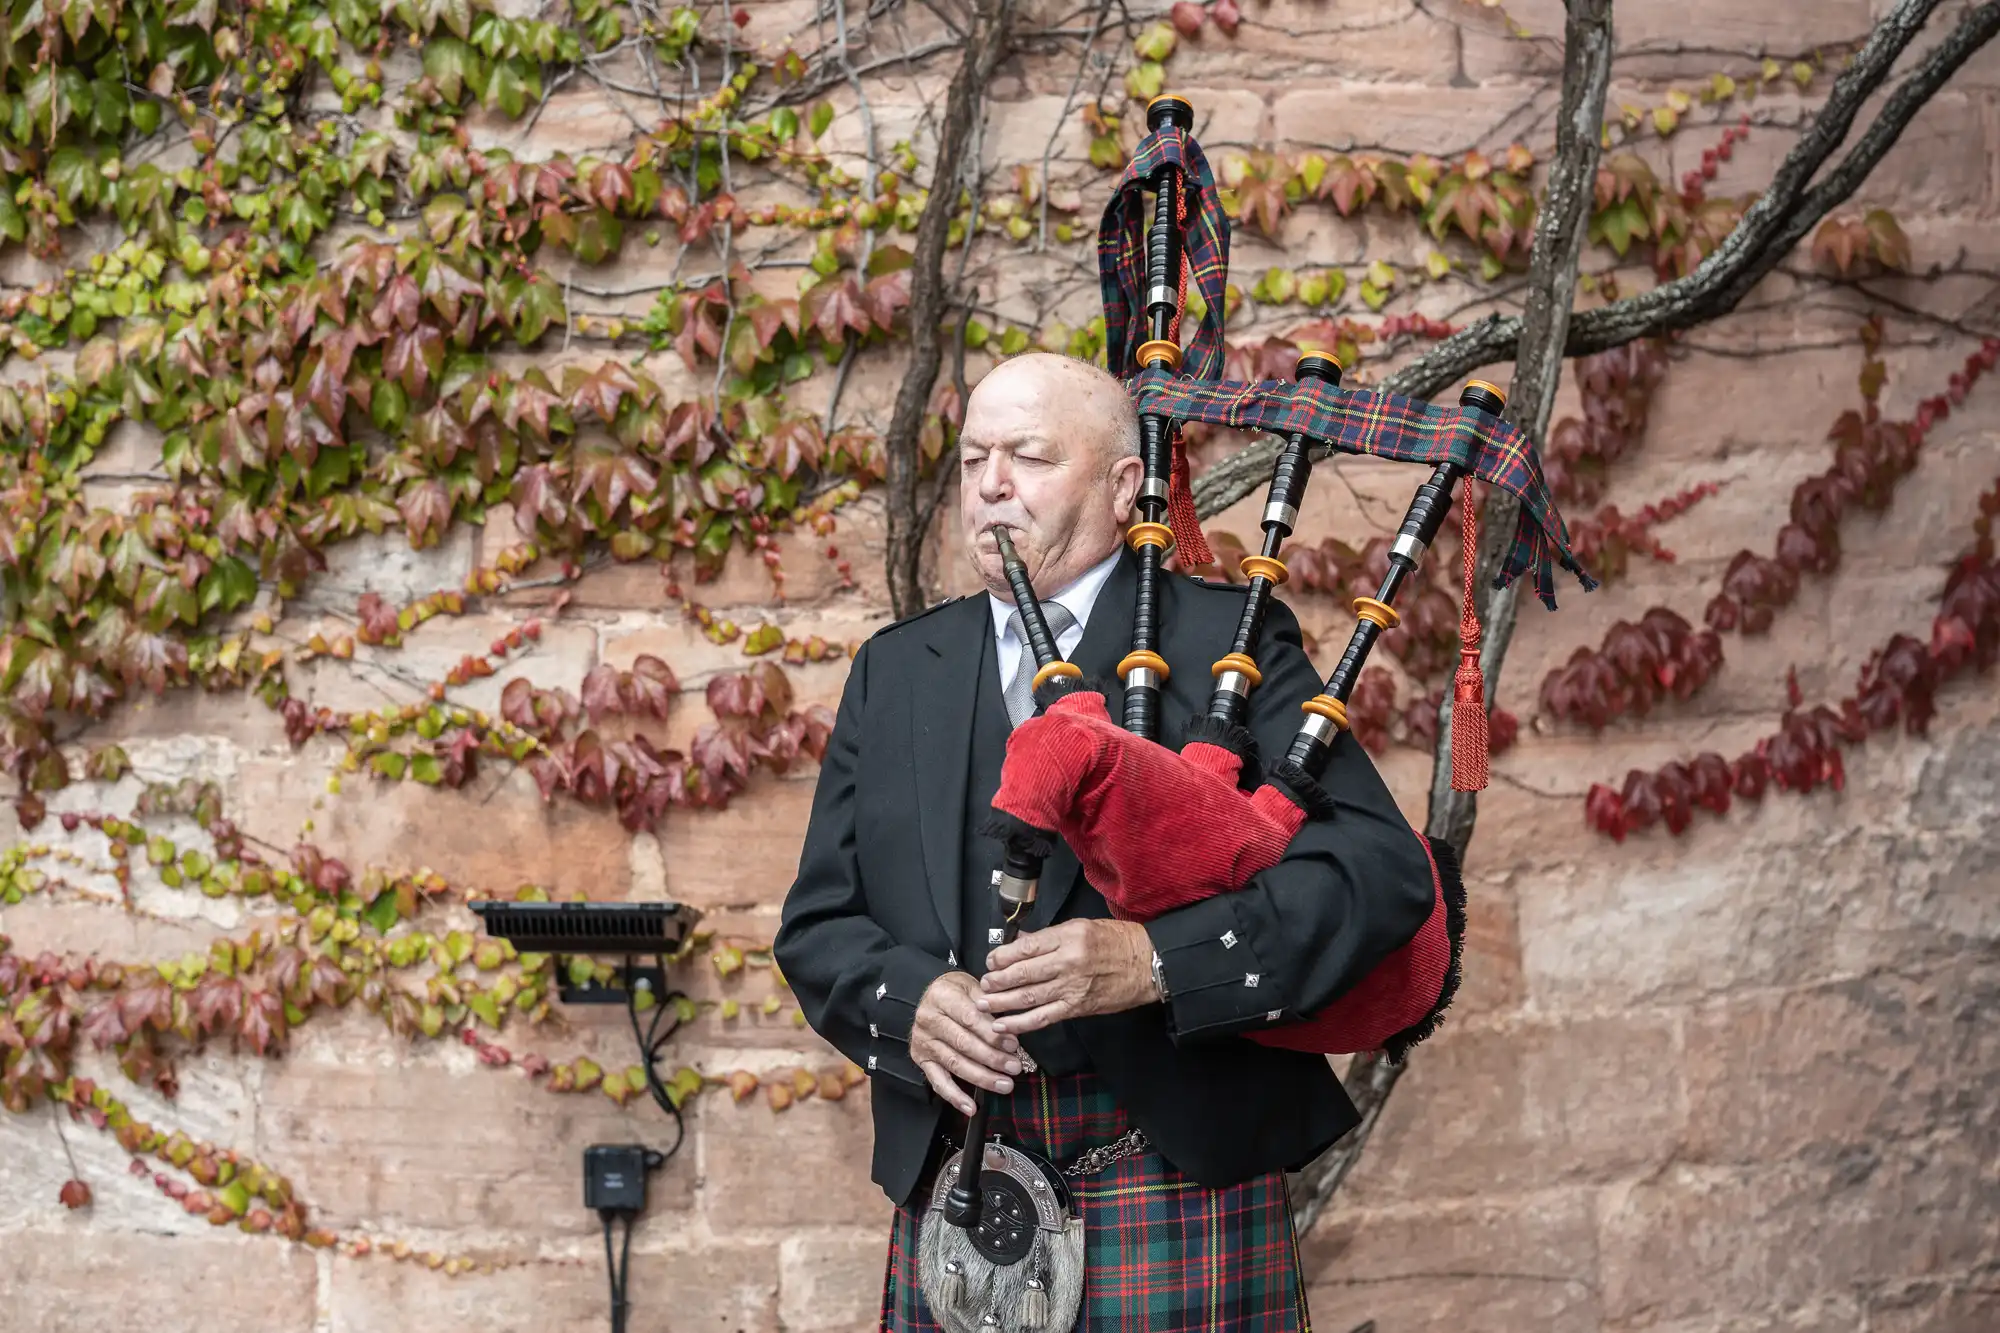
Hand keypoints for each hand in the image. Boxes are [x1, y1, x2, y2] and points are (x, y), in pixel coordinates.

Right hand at [910, 972, 1023, 1115]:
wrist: (930, 993)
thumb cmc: (957, 991)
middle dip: (992, 1058)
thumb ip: (991, 1005)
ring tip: (1004, 1084)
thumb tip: (1012, 1030)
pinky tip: (971, 1107)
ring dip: (981, 1078)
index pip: (969, 1018)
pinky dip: (954, 1096)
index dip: (992, 1035)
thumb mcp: (973, 986)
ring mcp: (923, 1041)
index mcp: (942, 996)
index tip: (1014, 1045)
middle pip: (963, 1043)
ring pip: (954, 1064)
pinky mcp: (921, 1059)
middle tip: (1015, 1067)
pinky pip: (937, 1081)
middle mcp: (928, 1019)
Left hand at [976, 919, 1157, 1034]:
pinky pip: (1044, 1017)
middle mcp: (1068, 961)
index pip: (1026, 947)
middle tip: (983, 985)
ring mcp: (1072, 986)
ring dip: (1002, 1003)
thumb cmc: (1118, 941)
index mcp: (1068, 936)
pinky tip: (1004, 1025)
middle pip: (1023, 973)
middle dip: (997, 981)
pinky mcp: (1077, 1007)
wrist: (1148, 964)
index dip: (1003, 956)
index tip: (990, 961)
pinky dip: (1021, 1023)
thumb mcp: (1083, 926)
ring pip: (1029, 997)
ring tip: (984, 1005)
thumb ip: (1050, 936)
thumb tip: (1020, 942)